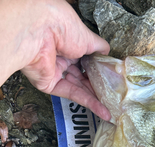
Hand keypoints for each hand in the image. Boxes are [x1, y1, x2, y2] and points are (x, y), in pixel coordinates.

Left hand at [0, 0, 110, 120]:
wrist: (39, 31)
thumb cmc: (63, 26)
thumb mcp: (88, 36)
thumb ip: (99, 47)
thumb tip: (108, 53)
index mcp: (69, 42)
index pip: (87, 60)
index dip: (99, 70)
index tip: (113, 79)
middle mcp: (62, 57)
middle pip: (83, 76)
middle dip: (99, 86)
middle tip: (115, 96)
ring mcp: (55, 71)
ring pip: (80, 87)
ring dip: (96, 98)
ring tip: (113, 107)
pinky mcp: (50, 85)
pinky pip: (72, 94)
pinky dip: (89, 103)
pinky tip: (104, 111)